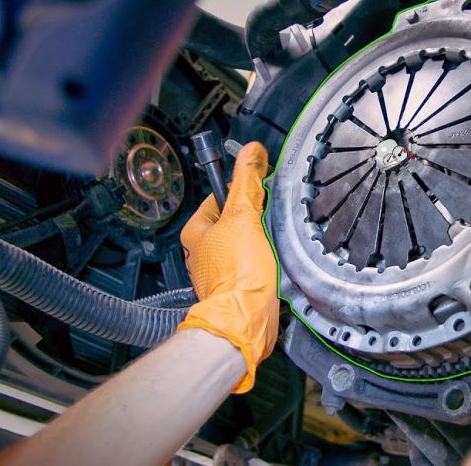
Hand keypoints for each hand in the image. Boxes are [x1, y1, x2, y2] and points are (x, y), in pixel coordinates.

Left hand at [177, 142, 278, 392]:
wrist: (248, 318)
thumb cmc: (238, 272)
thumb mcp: (243, 217)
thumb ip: (247, 184)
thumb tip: (252, 152)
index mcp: (195, 231)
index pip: (218, 197)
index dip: (241, 193)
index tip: (260, 192)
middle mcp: (202, 252)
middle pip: (234, 221)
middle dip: (255, 220)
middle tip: (270, 221)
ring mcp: (219, 271)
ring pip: (245, 244)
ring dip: (262, 242)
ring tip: (274, 244)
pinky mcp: (237, 287)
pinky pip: (253, 265)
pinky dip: (265, 263)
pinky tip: (275, 265)